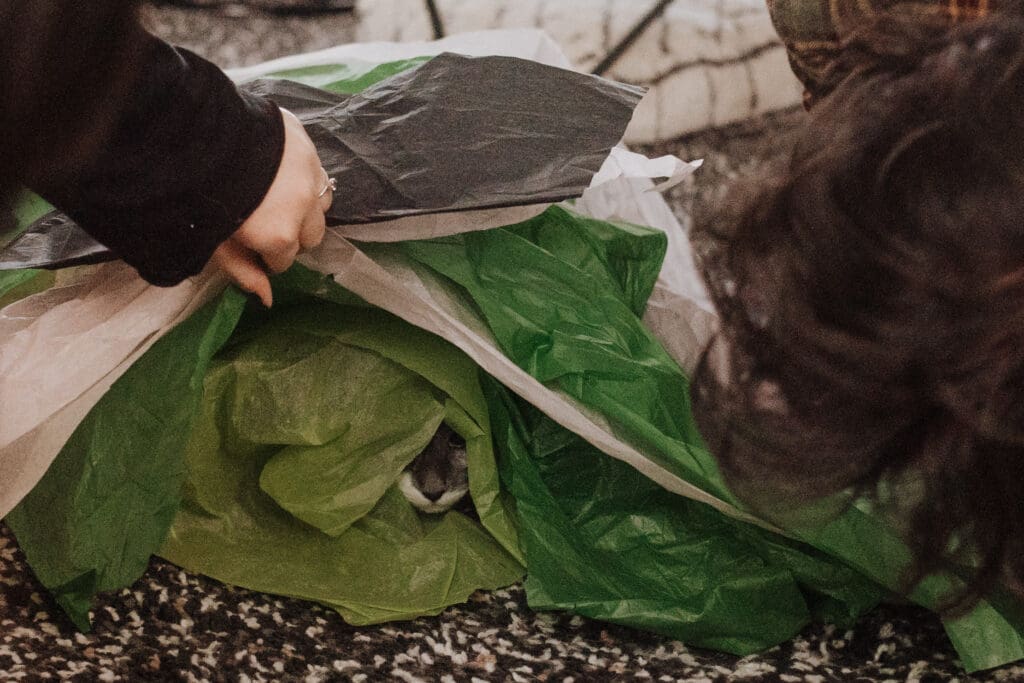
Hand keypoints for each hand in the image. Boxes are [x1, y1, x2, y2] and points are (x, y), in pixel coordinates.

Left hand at [211, 108, 331, 306]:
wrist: (193, 136)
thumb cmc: (198, 196)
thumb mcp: (215, 242)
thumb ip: (243, 271)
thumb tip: (268, 300)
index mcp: (280, 236)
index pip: (285, 260)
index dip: (266, 254)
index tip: (250, 242)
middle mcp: (303, 207)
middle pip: (312, 235)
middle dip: (293, 233)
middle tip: (267, 220)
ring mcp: (309, 173)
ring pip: (322, 201)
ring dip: (306, 203)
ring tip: (279, 194)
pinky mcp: (305, 143)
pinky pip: (316, 168)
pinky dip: (303, 174)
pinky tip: (279, 168)